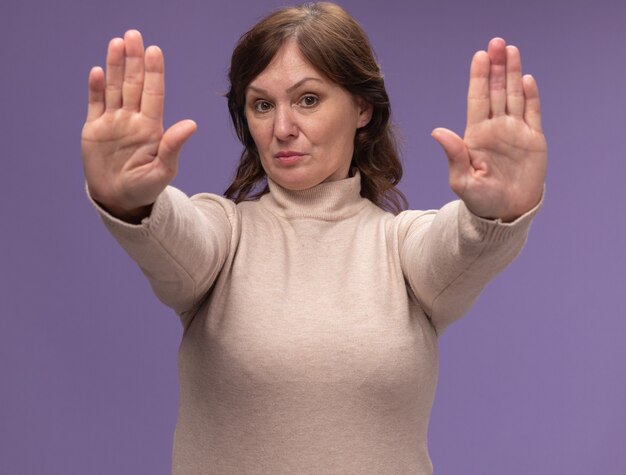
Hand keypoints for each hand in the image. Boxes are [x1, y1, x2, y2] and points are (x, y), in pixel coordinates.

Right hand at [81, 30, 196, 221]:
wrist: (119, 200)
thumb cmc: (146, 188)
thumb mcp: (163, 171)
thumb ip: (173, 146)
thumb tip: (191, 124)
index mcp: (151, 127)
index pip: (153, 94)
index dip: (154, 73)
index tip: (155, 51)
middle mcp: (133, 119)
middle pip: (133, 84)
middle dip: (134, 60)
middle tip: (134, 35)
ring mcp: (114, 122)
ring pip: (115, 88)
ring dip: (116, 66)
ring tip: (117, 43)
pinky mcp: (95, 129)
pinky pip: (95, 104)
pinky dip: (96, 89)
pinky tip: (98, 71)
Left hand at [432, 38, 546, 221]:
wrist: (506, 213)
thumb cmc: (480, 200)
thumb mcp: (463, 180)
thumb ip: (454, 155)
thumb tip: (437, 131)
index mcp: (476, 135)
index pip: (477, 100)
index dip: (478, 78)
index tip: (480, 56)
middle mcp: (495, 128)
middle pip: (496, 91)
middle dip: (496, 67)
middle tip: (497, 42)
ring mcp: (515, 131)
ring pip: (514, 96)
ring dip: (513, 74)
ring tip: (511, 50)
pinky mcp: (533, 139)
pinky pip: (533, 113)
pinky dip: (531, 96)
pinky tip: (527, 79)